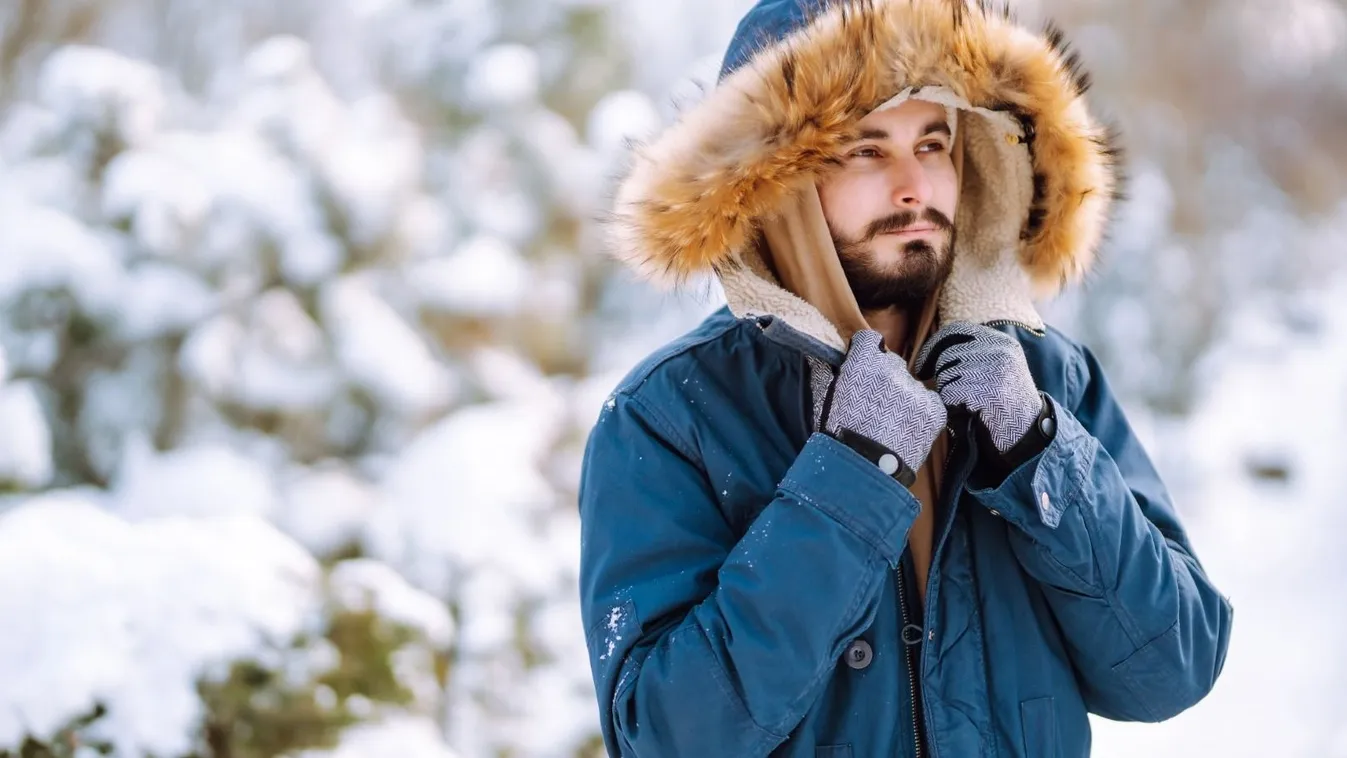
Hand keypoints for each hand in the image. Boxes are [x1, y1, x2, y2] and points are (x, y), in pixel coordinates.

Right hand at [822, 330, 946, 473]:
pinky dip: (921, 412)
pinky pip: (929, 402)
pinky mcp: (934, 408)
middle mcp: (893, 368)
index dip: (865, 353)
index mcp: (862, 362)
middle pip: (892, 363)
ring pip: (911, 384)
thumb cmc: (839, 436)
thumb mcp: (828, 398)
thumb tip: (835, 361)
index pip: (869, 339)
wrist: (864, 470)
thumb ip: (837, 374)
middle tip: (875, 404)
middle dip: (884, 377)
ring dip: (903, 397)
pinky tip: (907, 429)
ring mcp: (916, 388)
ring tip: (891, 424)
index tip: (862, 366)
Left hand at [916, 322, 1042, 453]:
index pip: (956, 331)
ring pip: (946, 375)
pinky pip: (950, 394)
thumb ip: (973, 352)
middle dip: (942, 377)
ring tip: (969, 404)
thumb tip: (931, 350)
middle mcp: (1000, 351)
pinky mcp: (989, 392)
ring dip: (949, 393)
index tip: (921, 367)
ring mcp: (996, 371)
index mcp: (1001, 342)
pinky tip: (969, 412)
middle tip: (955, 395)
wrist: (1029, 431)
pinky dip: (952, 407)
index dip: (932, 347)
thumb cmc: (1005, 401)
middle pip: (947, 357)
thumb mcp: (998, 367)